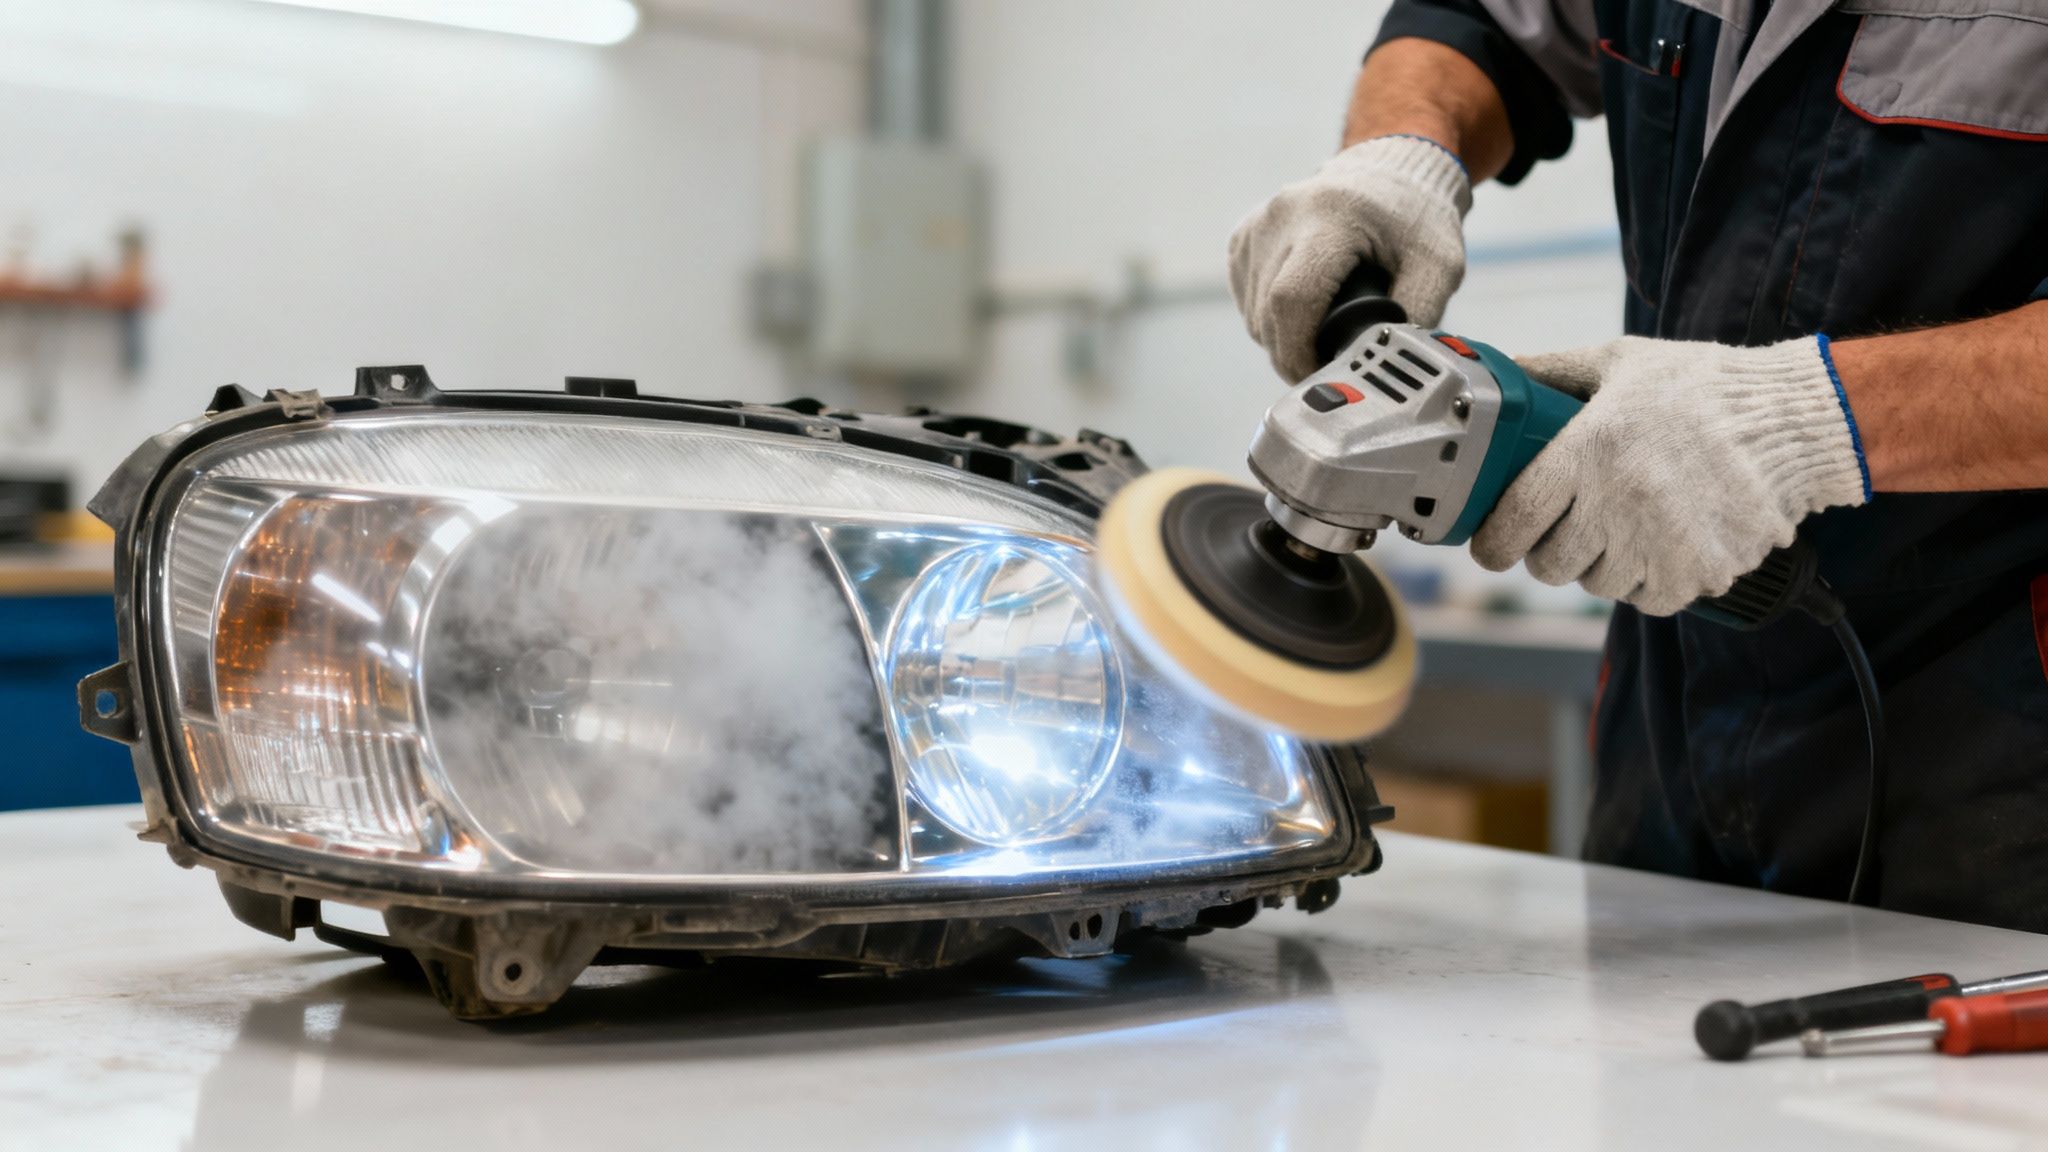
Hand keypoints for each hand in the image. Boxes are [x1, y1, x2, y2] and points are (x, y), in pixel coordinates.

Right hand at [1229, 135, 1470, 382]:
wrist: (1389, 171)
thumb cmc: (1416, 219)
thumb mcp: (1439, 263)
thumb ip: (1420, 311)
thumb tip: (1390, 362)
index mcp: (1330, 217)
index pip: (1291, 298)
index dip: (1299, 351)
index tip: (1323, 375)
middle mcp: (1282, 217)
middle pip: (1267, 313)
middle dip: (1293, 355)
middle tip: (1328, 370)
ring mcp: (1257, 226)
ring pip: (1253, 313)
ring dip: (1282, 341)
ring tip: (1321, 338)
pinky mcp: (1244, 237)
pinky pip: (1246, 300)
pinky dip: (1270, 320)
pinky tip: (1304, 311)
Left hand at [1471, 335, 1870, 615]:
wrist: (1791, 418)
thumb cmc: (1701, 387)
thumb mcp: (1620, 362)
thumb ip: (1553, 372)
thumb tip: (1502, 372)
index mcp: (1589, 450)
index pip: (1514, 520)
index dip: (1494, 542)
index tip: (1493, 546)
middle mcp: (1619, 501)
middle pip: (1550, 565)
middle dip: (1549, 552)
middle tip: (1569, 529)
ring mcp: (1659, 542)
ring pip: (1597, 584)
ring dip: (1602, 564)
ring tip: (1626, 527)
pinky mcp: (1698, 572)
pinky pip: (1647, 599)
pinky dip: (1648, 581)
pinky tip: (1661, 543)